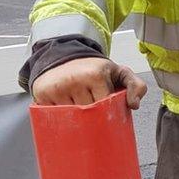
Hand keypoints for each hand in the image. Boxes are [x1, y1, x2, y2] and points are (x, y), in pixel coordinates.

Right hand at [31, 57, 146, 109]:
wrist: (65, 57)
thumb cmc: (95, 69)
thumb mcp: (118, 72)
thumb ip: (136, 85)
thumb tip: (134, 105)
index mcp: (96, 74)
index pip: (104, 106)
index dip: (106, 113)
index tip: (107, 115)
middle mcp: (75, 80)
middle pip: (87, 114)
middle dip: (93, 119)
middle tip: (94, 118)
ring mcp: (56, 88)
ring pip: (70, 118)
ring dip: (76, 121)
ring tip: (81, 115)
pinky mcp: (42, 94)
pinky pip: (53, 117)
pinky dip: (60, 119)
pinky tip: (66, 114)